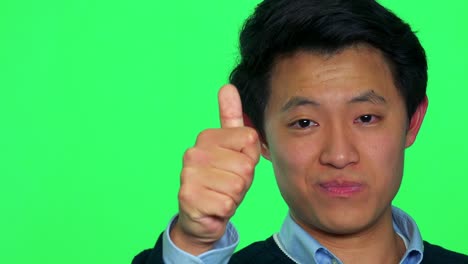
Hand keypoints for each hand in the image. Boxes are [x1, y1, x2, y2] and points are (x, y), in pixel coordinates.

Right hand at [170, 84, 260, 254]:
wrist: (201, 216)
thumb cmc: (221, 180)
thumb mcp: (233, 149)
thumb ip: (231, 118)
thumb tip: (227, 86)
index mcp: (207, 137)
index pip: (250, 140)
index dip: (249, 158)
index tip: (234, 165)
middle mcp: (194, 152)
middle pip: (246, 166)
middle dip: (242, 181)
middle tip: (226, 185)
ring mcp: (189, 174)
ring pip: (237, 186)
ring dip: (234, 197)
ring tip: (219, 195)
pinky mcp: (188, 197)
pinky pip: (226, 204)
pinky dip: (224, 210)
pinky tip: (213, 207)